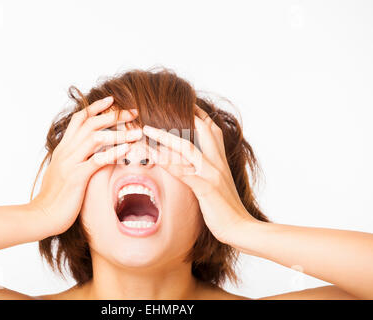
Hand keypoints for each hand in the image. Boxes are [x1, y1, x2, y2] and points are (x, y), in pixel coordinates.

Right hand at [30, 96, 141, 235]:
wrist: (42, 215)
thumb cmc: (54, 196)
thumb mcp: (62, 171)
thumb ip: (73, 159)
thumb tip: (86, 153)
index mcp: (64, 148)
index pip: (79, 119)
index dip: (95, 108)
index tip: (112, 100)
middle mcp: (66, 151)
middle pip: (91, 123)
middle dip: (113, 115)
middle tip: (133, 112)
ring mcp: (71, 162)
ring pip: (96, 138)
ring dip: (119, 133)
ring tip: (137, 132)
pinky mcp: (76, 177)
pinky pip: (97, 161)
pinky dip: (114, 153)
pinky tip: (127, 150)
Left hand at [142, 105, 256, 243]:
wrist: (241, 228)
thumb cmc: (227, 209)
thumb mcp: (219, 185)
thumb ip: (208, 171)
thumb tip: (192, 165)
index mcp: (220, 161)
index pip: (212, 130)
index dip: (199, 115)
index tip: (185, 104)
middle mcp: (217, 163)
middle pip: (202, 129)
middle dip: (182, 115)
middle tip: (161, 106)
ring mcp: (212, 174)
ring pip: (188, 147)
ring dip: (165, 137)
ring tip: (147, 130)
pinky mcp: (206, 188)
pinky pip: (183, 172)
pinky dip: (167, 163)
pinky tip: (153, 157)